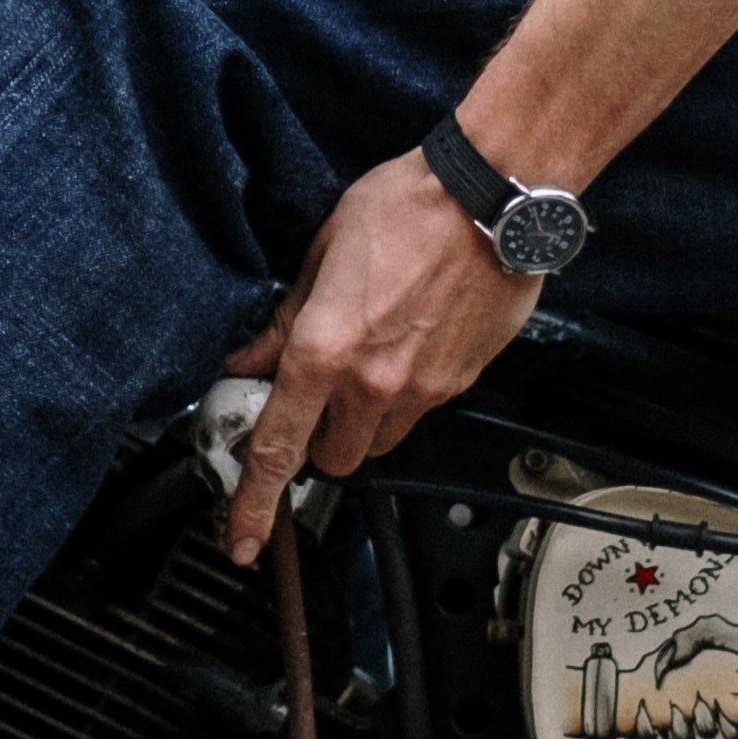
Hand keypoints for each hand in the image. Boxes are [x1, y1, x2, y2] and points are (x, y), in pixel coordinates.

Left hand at [215, 150, 543, 563]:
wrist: (492, 197)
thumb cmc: (407, 206)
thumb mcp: (323, 252)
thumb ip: (285, 320)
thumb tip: (253, 358)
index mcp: (323, 349)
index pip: (278, 448)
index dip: (255, 504)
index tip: (246, 541)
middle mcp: (372, 383)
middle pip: (337, 459)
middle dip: (321, 440)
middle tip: (319, 398)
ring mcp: (423, 389)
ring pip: (382, 441)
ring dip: (366, 422)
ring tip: (372, 361)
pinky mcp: (462, 382)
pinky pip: (423, 411)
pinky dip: (408, 394)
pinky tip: (412, 342)